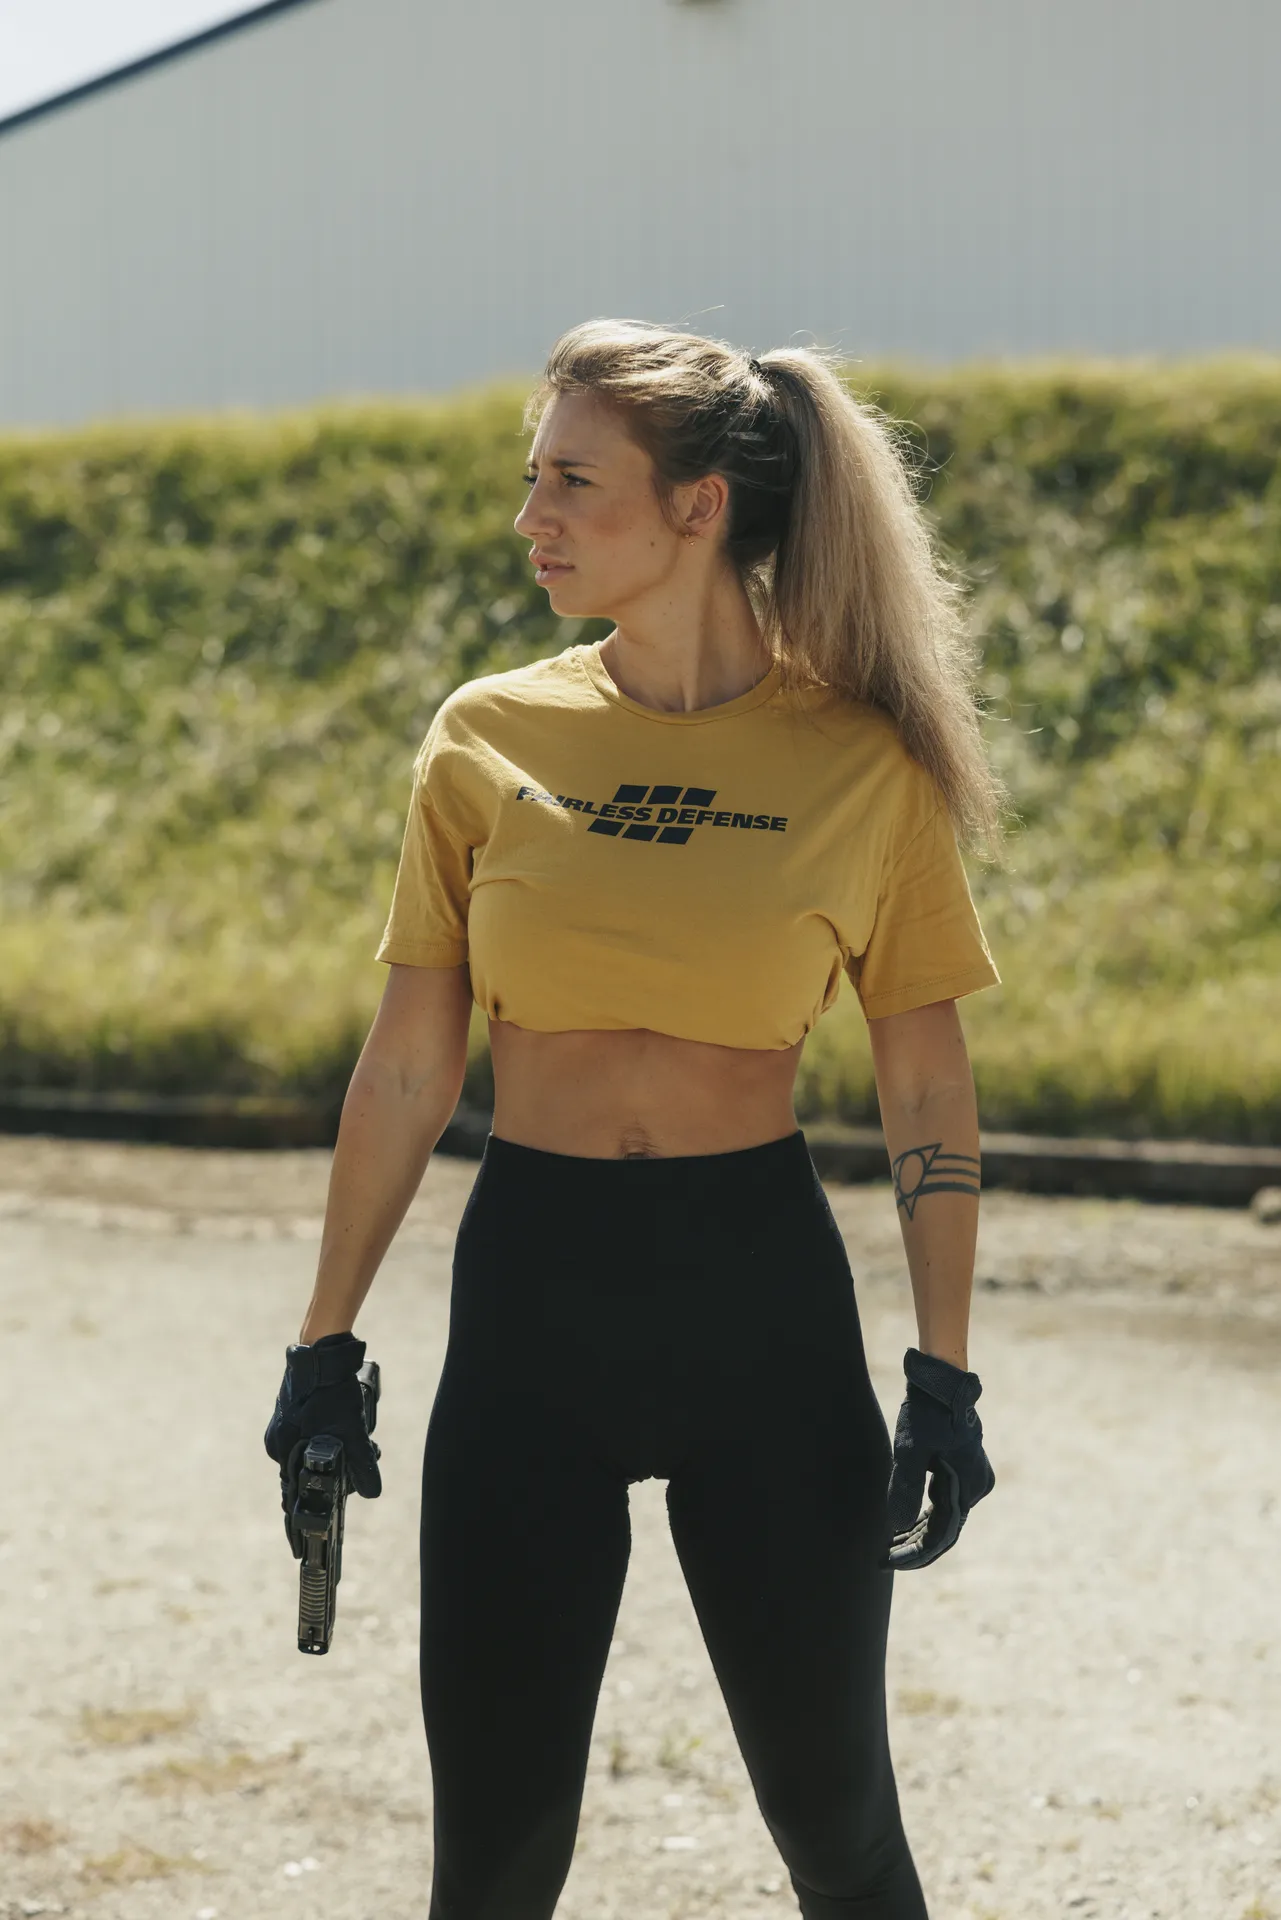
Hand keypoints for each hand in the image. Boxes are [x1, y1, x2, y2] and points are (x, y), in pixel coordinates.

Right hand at [264, 1332, 381, 1547]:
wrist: (322, 1350)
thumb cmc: (331, 1390)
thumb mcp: (351, 1429)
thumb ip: (361, 1463)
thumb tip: (373, 1493)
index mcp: (282, 1449)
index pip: (290, 1496)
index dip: (299, 1521)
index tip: (298, 1548)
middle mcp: (277, 1442)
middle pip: (302, 1476)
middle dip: (329, 1482)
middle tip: (352, 1482)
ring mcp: (283, 1427)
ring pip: (308, 1456)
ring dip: (332, 1458)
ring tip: (361, 1452)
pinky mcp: (292, 1414)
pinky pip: (308, 1439)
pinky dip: (326, 1442)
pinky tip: (346, 1434)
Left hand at [881, 1347, 993, 1570]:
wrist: (941, 1380)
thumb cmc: (925, 1412)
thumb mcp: (910, 1449)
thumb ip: (905, 1487)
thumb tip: (897, 1527)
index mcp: (966, 1485)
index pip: (941, 1534)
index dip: (915, 1554)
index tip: (888, 1562)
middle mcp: (975, 1487)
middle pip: (944, 1529)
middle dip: (913, 1547)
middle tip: (883, 1559)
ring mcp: (973, 1479)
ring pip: (944, 1518)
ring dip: (917, 1533)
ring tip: (889, 1547)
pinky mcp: (964, 1471)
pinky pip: (945, 1503)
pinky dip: (925, 1516)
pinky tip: (904, 1527)